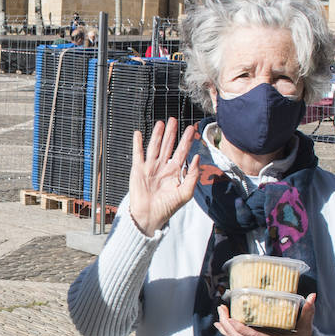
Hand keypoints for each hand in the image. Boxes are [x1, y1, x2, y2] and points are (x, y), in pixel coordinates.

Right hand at [128, 117, 199, 236]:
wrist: (149, 215)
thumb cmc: (167, 207)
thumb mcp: (185, 193)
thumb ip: (192, 176)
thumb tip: (196, 158)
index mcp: (174, 172)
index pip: (182, 152)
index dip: (187, 140)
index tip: (192, 129)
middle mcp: (162, 167)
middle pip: (168, 145)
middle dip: (172, 133)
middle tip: (174, 120)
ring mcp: (150, 167)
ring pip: (154, 146)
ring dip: (157, 134)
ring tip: (161, 123)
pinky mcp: (138, 169)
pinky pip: (138, 153)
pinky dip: (137, 143)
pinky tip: (138, 133)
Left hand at [215, 293, 316, 335]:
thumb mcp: (307, 329)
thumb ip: (308, 312)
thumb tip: (312, 296)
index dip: (241, 329)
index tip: (231, 318)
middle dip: (227, 324)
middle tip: (222, 308)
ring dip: (225, 327)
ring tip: (220, 312)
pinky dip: (227, 331)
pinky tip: (221, 323)